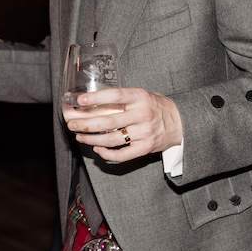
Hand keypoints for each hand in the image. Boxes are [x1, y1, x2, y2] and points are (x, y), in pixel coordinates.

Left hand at [60, 87, 182, 161]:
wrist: (179, 122)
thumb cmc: (154, 106)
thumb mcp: (140, 96)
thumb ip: (120, 99)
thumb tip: (89, 102)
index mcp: (140, 97)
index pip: (115, 95)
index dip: (96, 98)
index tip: (80, 100)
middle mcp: (142, 114)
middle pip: (108, 121)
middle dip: (86, 124)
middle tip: (72, 124)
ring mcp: (144, 133)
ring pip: (111, 139)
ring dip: (91, 139)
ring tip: (80, 136)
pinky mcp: (145, 148)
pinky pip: (122, 155)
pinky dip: (107, 154)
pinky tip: (97, 149)